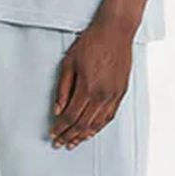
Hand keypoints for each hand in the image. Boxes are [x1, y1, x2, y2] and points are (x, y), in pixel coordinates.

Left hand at [50, 19, 132, 149]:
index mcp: (87, 87)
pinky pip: (109, 116)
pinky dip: (99, 127)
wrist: (115, 31)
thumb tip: (57, 109)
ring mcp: (113, 95)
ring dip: (84, 135)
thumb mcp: (69, 61)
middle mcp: (102, 95)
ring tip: (74, 142)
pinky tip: (92, 131)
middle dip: (70, 136)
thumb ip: (63, 88)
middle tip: (60, 143)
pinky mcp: (121, 92)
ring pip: (97, 124)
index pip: (70, 116)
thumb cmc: (91, 42)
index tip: (53, 134)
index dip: (60, 128)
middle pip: (83, 124)